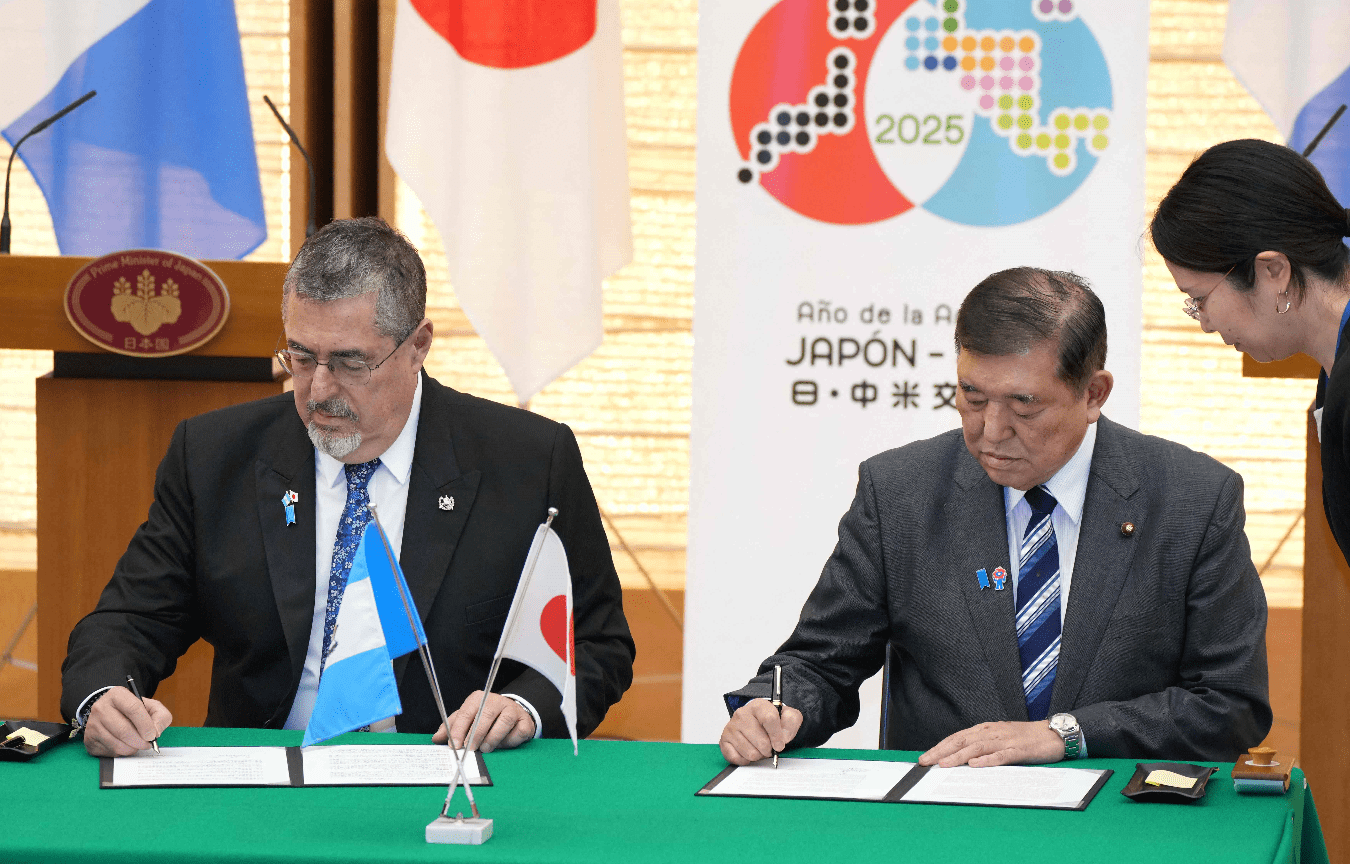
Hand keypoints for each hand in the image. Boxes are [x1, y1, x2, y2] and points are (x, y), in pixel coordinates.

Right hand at [83, 686, 171, 756]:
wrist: (110, 714)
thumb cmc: (133, 711)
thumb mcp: (151, 707)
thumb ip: (160, 716)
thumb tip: (156, 732)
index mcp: (117, 695)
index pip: (133, 708)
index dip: (145, 724)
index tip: (152, 735)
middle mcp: (101, 708)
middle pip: (123, 729)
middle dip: (139, 741)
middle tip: (147, 744)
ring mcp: (93, 724)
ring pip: (116, 743)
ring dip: (132, 748)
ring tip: (137, 744)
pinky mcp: (89, 739)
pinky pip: (109, 751)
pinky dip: (121, 752)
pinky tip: (125, 745)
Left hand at [433, 691, 534, 751]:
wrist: (512, 714)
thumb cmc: (485, 719)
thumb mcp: (466, 720)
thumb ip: (451, 728)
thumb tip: (436, 738)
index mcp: (478, 698)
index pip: (466, 712)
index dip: (459, 730)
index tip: (454, 745)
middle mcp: (496, 701)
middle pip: (486, 715)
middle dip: (476, 735)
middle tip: (470, 750)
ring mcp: (512, 710)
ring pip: (504, 722)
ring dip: (493, 738)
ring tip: (486, 748)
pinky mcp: (525, 721)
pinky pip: (519, 731)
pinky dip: (511, 740)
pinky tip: (504, 744)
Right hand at [719, 698, 802, 765]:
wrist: (756, 722)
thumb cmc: (771, 721)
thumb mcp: (787, 716)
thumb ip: (791, 722)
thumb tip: (783, 737)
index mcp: (758, 706)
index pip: (769, 719)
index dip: (777, 735)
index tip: (780, 744)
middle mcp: (742, 714)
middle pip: (761, 741)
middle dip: (769, 749)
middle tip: (769, 746)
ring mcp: (731, 727)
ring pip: (751, 753)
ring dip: (758, 755)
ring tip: (758, 747)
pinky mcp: (724, 740)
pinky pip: (738, 759)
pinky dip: (746, 759)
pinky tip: (748, 750)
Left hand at [918, 720, 1063, 767]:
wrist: (1053, 734)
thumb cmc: (1025, 738)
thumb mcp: (999, 739)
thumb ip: (982, 746)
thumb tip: (960, 759)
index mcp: (985, 730)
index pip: (957, 738)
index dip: (940, 747)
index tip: (925, 757)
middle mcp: (992, 732)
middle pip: (962, 741)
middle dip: (942, 751)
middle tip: (926, 762)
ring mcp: (1005, 740)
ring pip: (978, 748)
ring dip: (959, 756)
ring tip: (944, 764)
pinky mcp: (1019, 750)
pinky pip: (1001, 756)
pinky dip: (987, 760)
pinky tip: (975, 766)